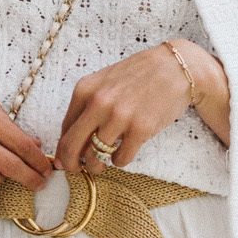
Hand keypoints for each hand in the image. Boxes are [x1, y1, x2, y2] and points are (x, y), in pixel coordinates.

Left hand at [54, 42, 221, 172]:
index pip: (64, 129)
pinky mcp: (141, 129)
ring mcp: (120, 116)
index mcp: (85, 90)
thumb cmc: (138, 75)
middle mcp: (99, 103)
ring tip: (103, 162)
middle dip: (72, 165)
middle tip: (77, 170)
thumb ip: (86, 106)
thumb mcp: (104, 82)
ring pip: (95, 157)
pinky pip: (121, 159)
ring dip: (97, 165)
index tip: (66, 159)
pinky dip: (119, 161)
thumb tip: (68, 143)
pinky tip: (123, 152)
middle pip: (72, 146)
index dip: (62, 150)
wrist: (175, 67)